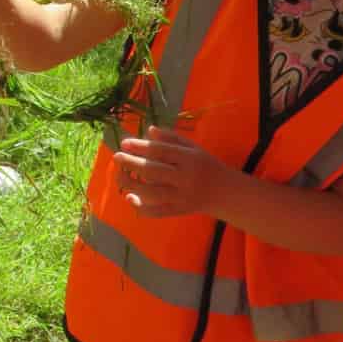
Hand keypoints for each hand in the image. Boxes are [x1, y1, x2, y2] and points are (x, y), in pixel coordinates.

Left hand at [113, 125, 228, 215]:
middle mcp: (185, 178)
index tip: (124, 143)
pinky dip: (142, 207)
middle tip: (117, 157)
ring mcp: (182, 197)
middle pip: (153, 171)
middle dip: (132, 164)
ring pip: (152, 193)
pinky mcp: (180, 211)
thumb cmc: (206, 165)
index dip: (140, 146)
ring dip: (132, 185)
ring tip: (119, 176)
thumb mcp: (193, 148)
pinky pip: (158, 211)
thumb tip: (150, 130)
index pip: (160, 152)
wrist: (226, 192)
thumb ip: (172, 138)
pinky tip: (130, 198)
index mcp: (189, 159)